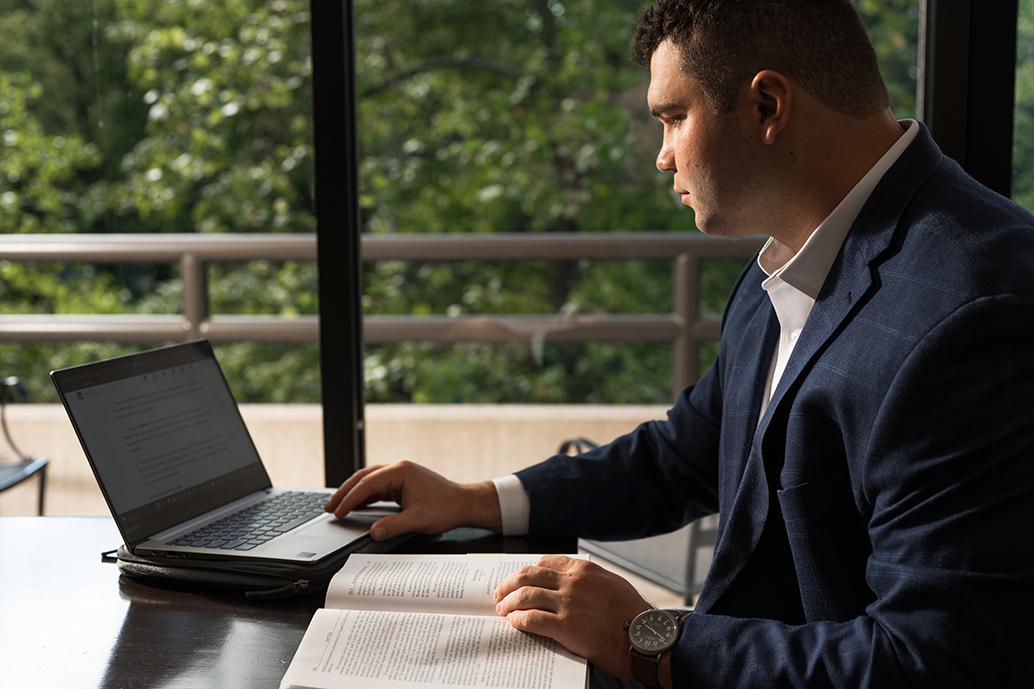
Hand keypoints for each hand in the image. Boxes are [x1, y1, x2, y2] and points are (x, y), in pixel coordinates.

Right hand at [324, 460, 501, 539]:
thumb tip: (373, 533)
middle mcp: (399, 469)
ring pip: (369, 481)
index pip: (368, 483)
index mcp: (401, 471)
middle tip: (329, 507)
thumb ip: (394, 526)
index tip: (338, 511)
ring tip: (337, 506)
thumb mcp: (418, 519)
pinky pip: (378, 488)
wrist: (464, 504)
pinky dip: (365, 496)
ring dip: (353, 493)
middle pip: (364, 477)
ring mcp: (400, 476)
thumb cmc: (446, 508)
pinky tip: (356, 505)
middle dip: (345, 492)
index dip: (350, 498)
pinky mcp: (402, 484)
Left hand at [493, 555, 651, 679]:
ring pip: (525, 596)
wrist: (645, 637)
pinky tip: (514, 624)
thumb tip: (573, 581)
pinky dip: (518, 620)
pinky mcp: (565, 626)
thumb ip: (590, 580)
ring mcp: (568, 603)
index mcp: (583, 569)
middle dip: (509, 584)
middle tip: (501, 593)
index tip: (519, 579)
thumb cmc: (633, 615)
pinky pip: (531, 619)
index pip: (544, 562)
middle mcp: (573, 582)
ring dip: (508, 603)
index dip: (527, 572)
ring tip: (503, 610)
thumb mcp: (612, 584)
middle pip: (528, 575)